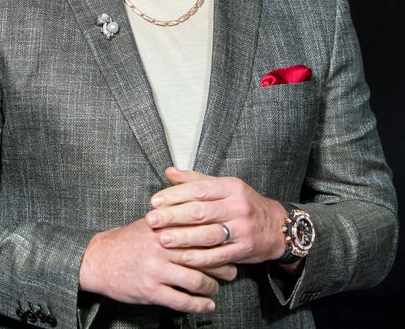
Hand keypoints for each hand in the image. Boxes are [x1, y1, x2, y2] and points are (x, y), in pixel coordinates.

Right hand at [79, 216, 234, 313]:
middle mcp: (162, 247)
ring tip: (217, 287)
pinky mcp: (151, 291)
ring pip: (195, 280)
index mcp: (164, 226)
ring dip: (212, 286)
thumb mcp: (150, 222)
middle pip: (202, 256)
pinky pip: (182, 301)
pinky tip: (207, 305)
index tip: (230, 244)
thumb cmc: (128, 240)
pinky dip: (199, 305)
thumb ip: (174, 217)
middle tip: (232, 269)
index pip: (199, 231)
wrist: (101, 260)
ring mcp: (157, 270)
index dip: (218, 239)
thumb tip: (201, 214)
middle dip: (222, 265)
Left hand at [145, 167, 290, 269]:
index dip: (175, 195)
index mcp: (230, 187)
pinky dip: (200, 258)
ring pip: (208, 234)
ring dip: (183, 237)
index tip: (155, 201)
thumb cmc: (243, 204)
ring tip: (163, 239)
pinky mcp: (245, 249)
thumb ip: (195, 180)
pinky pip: (219, 255)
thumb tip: (169, 172)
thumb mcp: (223, 187)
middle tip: (152, 220)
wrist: (277, 227)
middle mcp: (237, 205)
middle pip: (201, 211)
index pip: (199, 189)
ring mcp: (242, 228)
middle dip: (173, 216)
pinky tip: (183, 258)